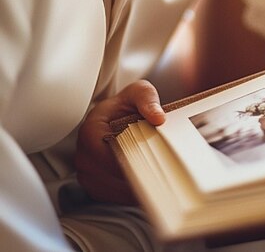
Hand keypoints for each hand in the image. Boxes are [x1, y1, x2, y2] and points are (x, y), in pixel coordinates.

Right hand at [75, 79, 165, 204]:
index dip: (122, 161)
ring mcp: (87, 169)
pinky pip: (108, 195)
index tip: (145, 165)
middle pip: (103, 174)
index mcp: (90, 129)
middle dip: (129, 177)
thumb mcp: (140, 92)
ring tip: (153, 187)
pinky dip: (125, 196)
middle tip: (155, 180)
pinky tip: (146, 191)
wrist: (123, 113)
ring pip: (105, 189)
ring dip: (128, 190)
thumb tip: (158, 117)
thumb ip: (148, 100)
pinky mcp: (94, 182)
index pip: (101, 153)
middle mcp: (84, 152)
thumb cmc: (129, 103)